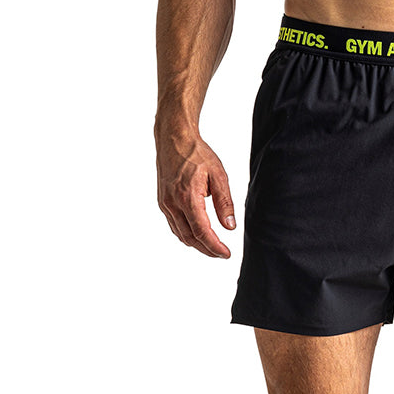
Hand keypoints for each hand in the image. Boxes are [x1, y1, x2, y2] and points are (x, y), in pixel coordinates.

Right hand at [154, 123, 235, 257]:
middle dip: (207, 249)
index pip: (202, 231)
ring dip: (197, 245)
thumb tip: (230, 226)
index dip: (215, 246)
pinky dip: (186, 235)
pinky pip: (174, 226)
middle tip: (222, 254)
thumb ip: (225, 203)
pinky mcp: (163, 202)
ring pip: (181, 234)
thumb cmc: (196, 154)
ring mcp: (165, 204)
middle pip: (190, 238)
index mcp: (188, 197)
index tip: (226, 253)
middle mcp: (173, 203)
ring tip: (212, 248)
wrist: (174, 139)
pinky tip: (197, 236)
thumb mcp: (218, 176)